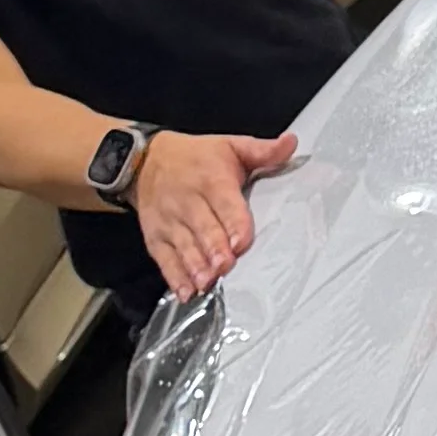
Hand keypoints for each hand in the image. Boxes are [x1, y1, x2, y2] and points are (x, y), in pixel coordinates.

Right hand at [134, 126, 297, 299]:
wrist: (145, 161)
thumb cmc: (196, 158)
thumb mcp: (230, 146)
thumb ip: (262, 151)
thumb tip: (291, 143)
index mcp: (211, 180)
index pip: (224, 203)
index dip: (233, 223)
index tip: (241, 241)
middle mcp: (188, 202)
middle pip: (203, 229)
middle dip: (214, 249)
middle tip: (225, 266)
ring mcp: (170, 222)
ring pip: (184, 246)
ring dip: (195, 266)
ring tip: (207, 282)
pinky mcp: (156, 237)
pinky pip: (165, 259)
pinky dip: (174, 277)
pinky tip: (186, 292)